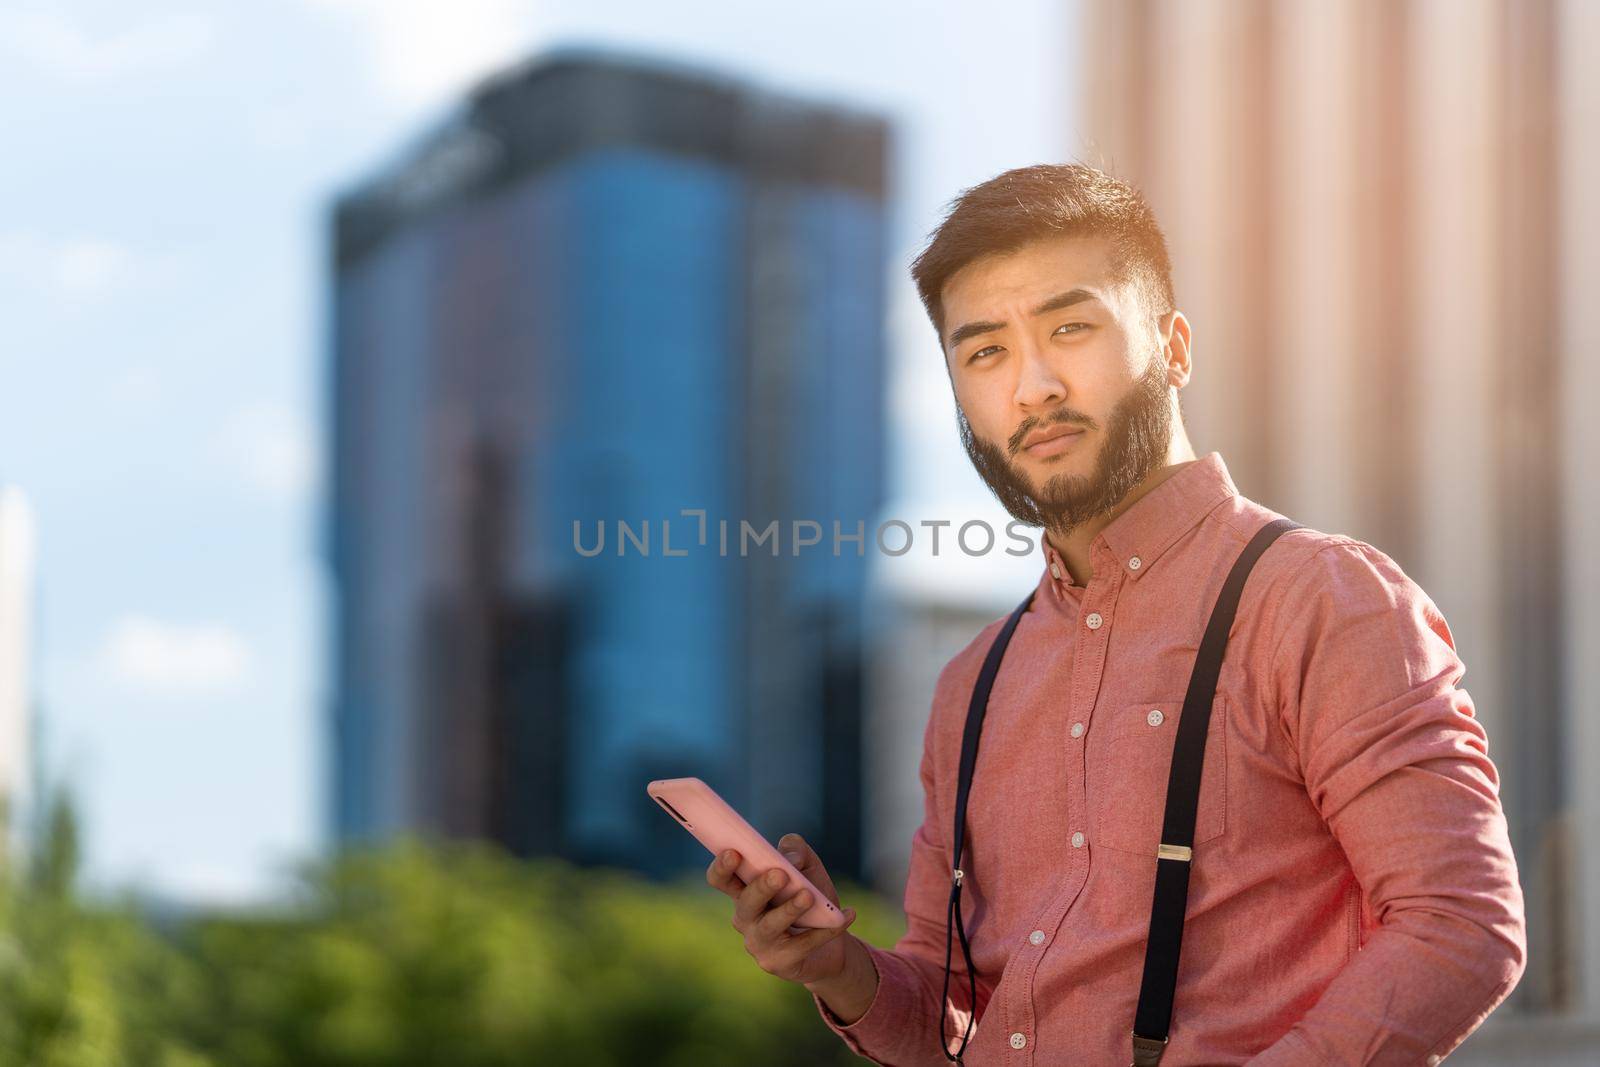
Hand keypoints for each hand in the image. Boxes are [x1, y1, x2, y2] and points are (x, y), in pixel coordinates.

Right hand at [706, 833, 858, 985]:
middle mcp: (745, 918)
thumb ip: (797, 851)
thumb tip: (790, 859)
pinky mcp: (779, 963)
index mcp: (744, 891)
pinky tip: (846, 916)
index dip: (722, 867)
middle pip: (745, 903)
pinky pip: (802, 945)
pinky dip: (826, 930)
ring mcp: (759, 943)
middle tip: (780, 874)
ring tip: (809, 896)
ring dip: (789, 910)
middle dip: (761, 888)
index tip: (734, 852)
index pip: (721, 879)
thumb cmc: (811, 898)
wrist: (832, 943)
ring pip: (769, 927)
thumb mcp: (808, 868)